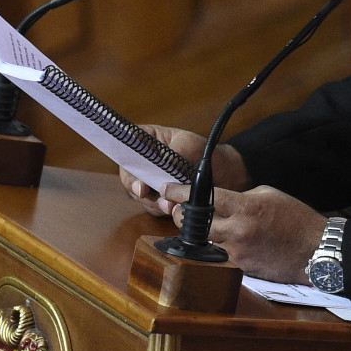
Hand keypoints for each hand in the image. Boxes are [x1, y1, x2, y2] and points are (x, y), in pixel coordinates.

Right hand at [118, 125, 248, 214]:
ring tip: (168, 206)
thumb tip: (163, 170)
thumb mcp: (188, 145)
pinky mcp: (160, 198)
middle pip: (130, 179)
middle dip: (141, 191)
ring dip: (154, 203)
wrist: (224, 170)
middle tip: (149, 196)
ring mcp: (150, 181)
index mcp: (145, 140)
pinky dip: (163, 210)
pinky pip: (154, 207)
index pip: (126, 155)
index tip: (138, 185)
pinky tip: (174, 209)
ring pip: (141, 197)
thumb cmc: (203, 150)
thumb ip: (173, 156)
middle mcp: (143, 162)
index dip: (129, 172)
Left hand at [157, 183, 326, 283]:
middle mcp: (237, 231)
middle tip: (181, 211)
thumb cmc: (296, 218)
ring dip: (206, 233)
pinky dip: (226, 246)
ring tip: (215, 225)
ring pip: (209, 241)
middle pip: (195, 225)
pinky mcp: (243, 268)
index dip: (180, 193)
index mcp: (244, 207)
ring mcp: (238, 252)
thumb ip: (241, 197)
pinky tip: (239, 241)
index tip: (167, 189)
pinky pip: (225, 255)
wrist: (316, 250)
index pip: (204, 199)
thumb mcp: (268, 195)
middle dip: (183, 217)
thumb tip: (223, 201)